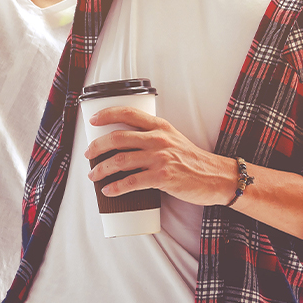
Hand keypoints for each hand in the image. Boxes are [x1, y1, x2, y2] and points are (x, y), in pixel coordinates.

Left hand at [84, 106, 232, 205]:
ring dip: (101, 169)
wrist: (215, 177)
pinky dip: (116, 187)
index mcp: (160, 126)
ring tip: (93, 176)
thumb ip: (152, 136)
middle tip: (88, 155)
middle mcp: (158, 139)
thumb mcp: (172, 138)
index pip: (128, 112)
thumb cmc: (191, 160)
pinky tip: (108, 190)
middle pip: (118, 138)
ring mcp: (160, 157)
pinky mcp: (162, 177)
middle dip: (97, 146)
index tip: (92, 120)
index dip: (106, 114)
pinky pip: (132, 182)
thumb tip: (124, 143)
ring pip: (120, 160)